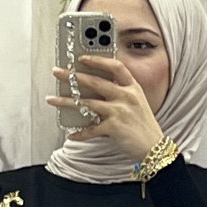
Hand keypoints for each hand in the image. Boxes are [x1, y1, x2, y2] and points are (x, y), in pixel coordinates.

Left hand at [46, 56, 163, 164]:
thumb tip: (95, 91)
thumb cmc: (144, 126)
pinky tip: (71, 135)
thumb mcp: (137, 103)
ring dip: (67, 101)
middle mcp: (126, 96)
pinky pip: (91, 129)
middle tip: (57, 72)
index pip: (115, 66)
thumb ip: (120, 94)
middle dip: (73, 76)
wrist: (154, 148)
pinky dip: (80, 134)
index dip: (98, 60)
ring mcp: (119, 111)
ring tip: (52, 99)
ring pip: (87, 103)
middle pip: (95, 81)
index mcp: (132, 87)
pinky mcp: (114, 128)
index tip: (82, 58)